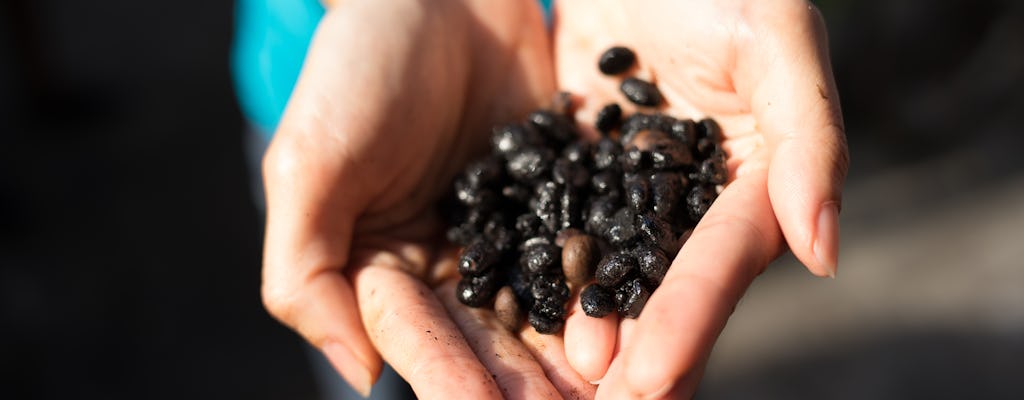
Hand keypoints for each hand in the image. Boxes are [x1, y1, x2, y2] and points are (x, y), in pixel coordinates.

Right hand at [260, 0, 593, 397]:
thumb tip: (357, 373)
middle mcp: (449, 260)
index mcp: (383, 264)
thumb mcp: (309, 163)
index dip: (447, 376)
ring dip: (574, 355)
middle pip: (486, 338)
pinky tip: (639, 321)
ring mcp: (509, 230)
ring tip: (613, 390)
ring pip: (544, 308)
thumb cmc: (358, 65)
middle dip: (523, 382)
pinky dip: (609, 288)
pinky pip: (587, 248)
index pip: (415, 335)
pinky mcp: (560, 196)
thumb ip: (307, 272)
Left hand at [551, 0, 848, 396]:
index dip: (688, 320)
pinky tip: (503, 311)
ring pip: (602, 270)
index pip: (719, 262)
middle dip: (632, 354)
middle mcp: (687, 200)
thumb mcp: (778, 40)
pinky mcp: (572, 167)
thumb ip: (810, 138)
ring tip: (547, 382)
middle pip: (661, 288)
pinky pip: (550, 224)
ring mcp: (625, 189)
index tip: (650, 379)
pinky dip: (531, 269)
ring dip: (577, 329)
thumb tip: (823, 252)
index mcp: (748, 182)